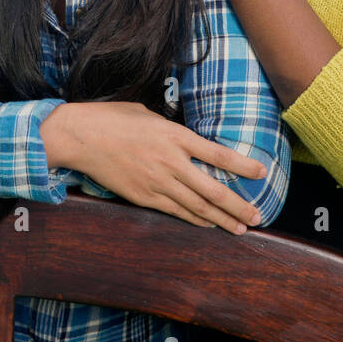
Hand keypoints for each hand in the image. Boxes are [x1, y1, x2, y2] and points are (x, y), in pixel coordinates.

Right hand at [41, 101, 264, 233]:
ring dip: (221, 220)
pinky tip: (208, 225)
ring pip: (197, 206)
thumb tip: (184, 141)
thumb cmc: (112, 118)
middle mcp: (170, 161)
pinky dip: (195, 220)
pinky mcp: (143, 197)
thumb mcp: (148, 113)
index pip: (217, 154)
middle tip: (258, 216)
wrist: (81, 137)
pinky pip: (175, 211)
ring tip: (241, 228)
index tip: (261, 173)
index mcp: (174, 135)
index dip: (242, 166)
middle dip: (238, 205)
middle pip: (213, 190)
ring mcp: (157, 182)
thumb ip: (170, 129)